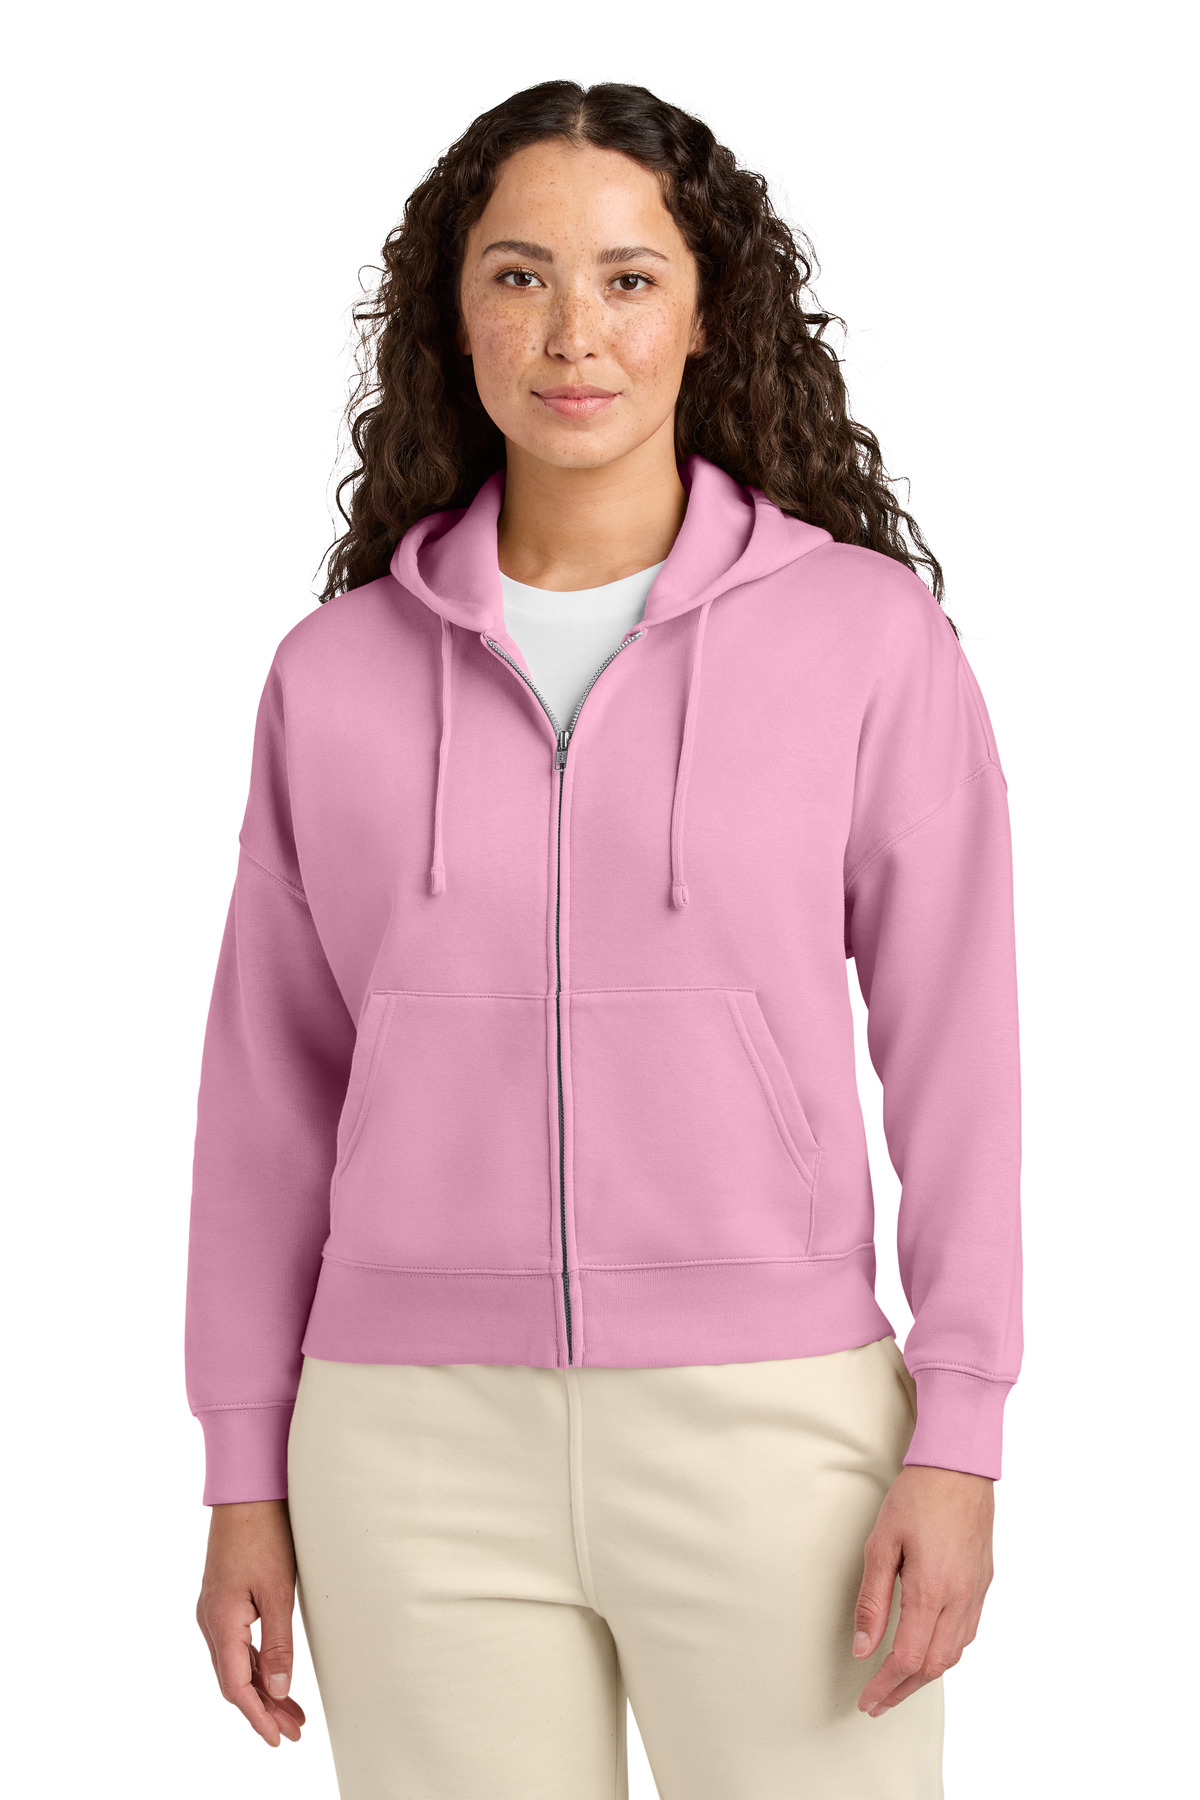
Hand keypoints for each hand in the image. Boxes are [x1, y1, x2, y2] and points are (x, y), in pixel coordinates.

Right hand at [196, 1498, 306, 1746]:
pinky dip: (257, 1665)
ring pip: (236, 1664)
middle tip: (293, 1732)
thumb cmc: (264, 1534)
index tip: (277, 1740)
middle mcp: (210, 1621)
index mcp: (220, 1622)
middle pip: (235, 1680)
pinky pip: (237, 1645)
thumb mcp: (278, 1590)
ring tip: (292, 1713)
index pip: (236, 1686)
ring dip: (262, 1689)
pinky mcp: (223, 1601)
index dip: (257, 1716)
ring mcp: (214, 1611)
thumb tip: (280, 1690)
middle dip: (263, 1709)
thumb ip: (279, 1642)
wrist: (246, 1491)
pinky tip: (275, 1676)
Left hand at [852, 1464, 993, 1716]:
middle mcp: (959, 1599)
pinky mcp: (984, 1583)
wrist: (959, 1466)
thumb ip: (872, 1600)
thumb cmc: (917, 1497)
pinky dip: (946, 1652)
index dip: (886, 1685)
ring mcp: (976, 1592)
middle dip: (903, 1690)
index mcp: (931, 1591)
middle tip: (877, 1703)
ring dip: (925, 1675)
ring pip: (954, 1654)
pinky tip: (929, 1650)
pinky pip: (967, 1633)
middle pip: (933, 1666)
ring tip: (898, 1683)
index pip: (907, 1659)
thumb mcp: (882, 1543)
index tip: (867, 1701)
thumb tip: (863, 1648)